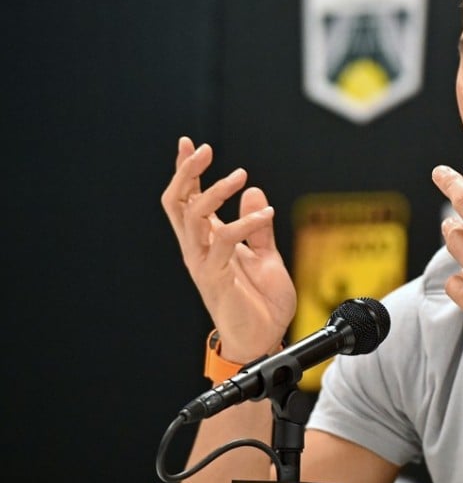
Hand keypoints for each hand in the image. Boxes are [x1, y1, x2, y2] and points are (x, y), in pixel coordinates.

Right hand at [160, 137, 295, 361]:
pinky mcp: (215, 277)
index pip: (188, 199)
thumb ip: (257, 227)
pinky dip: (245, 223)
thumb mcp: (266, 256)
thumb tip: (254, 193)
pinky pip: (224, 241)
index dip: (186, 171)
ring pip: (193, 217)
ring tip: (240, 175)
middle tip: (203, 149)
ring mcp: (204, 262)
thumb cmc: (261, 303)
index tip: (189, 143)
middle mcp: (199, 249)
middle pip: (178, 203)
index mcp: (208, 241)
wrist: (264, 339)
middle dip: (186, 172)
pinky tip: (265, 214)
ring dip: (214, 191)